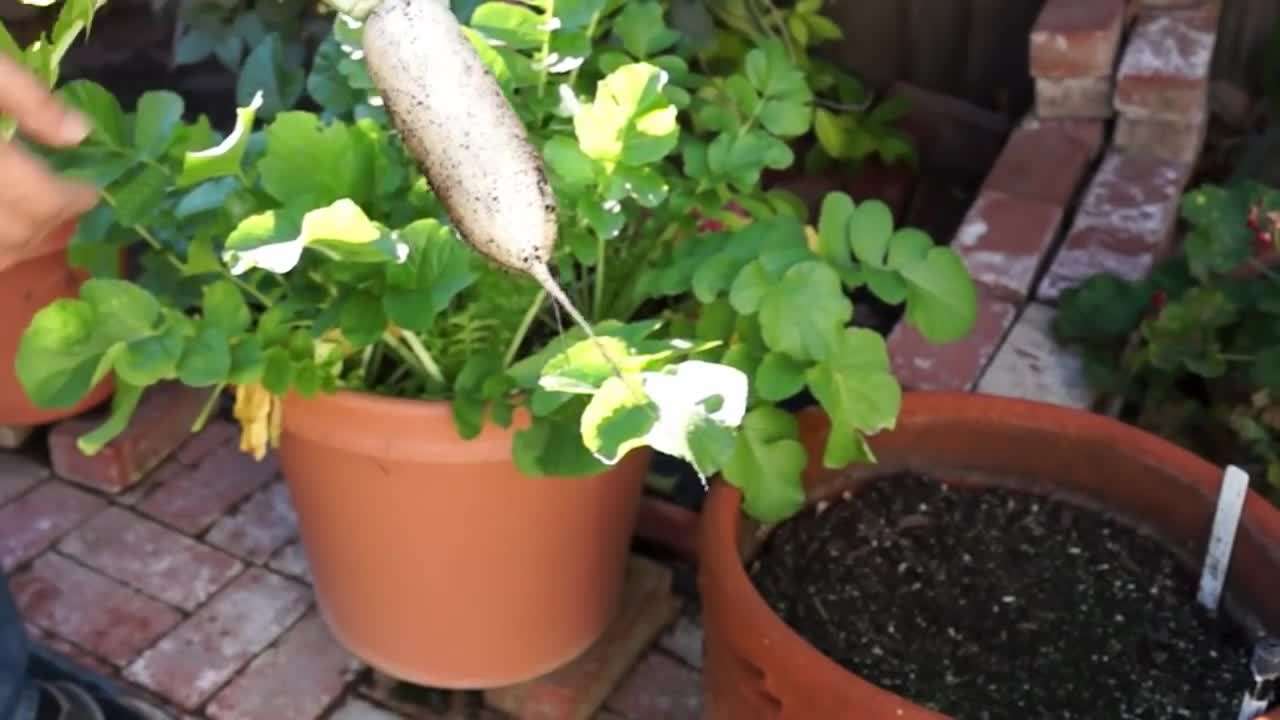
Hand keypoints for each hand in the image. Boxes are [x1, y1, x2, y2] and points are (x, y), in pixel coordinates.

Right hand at [0, 54, 99, 272]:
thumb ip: (28, 99)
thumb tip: (80, 133)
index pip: (41, 201)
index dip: (72, 200)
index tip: (90, 190)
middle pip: (19, 234)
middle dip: (50, 223)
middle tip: (70, 201)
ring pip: (0, 254)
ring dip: (24, 242)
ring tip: (41, 214)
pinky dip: (3, 247)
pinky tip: (13, 221)